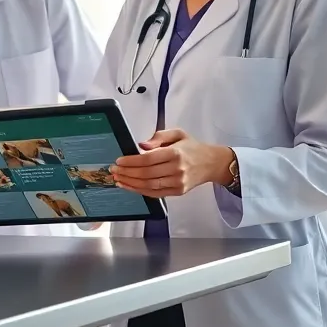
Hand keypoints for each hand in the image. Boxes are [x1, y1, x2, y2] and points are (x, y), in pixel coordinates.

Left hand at [109, 128, 232, 197]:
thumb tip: (142, 145)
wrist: (211, 163)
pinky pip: (155, 193)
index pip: (148, 159)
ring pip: (148, 186)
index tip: (119, 161)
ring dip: (130, 183)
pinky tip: (129, 186)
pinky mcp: (178, 191)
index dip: (131, 161)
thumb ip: (159, 136)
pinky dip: (140, 191)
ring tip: (118, 179)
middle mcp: (177, 169)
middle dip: (126, 173)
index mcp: (175, 153)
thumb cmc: (192, 147)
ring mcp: (178, 182)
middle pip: (145, 174)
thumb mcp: (178, 133)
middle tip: (114, 170)